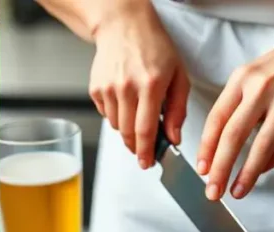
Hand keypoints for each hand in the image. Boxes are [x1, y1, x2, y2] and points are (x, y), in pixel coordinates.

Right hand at [89, 5, 188, 168]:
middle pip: (129, 133)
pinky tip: (125, 100)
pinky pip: (106, 115)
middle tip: (144, 150)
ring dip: (128, 129)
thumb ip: (178, 110)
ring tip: (138, 113)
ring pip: (117, 126)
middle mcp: (127, 87)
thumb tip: (174, 137)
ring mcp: (108, 88)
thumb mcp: (178, 75)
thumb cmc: (154, 47)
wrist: (124, 26)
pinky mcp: (95, 89)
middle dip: (137, 147)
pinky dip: (117, 115)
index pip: (146, 129)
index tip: (147, 163)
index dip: (146, 152)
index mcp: (151, 84)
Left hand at [196, 23, 273, 199]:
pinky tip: (264, 170)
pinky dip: (273, 162)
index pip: (216, 119)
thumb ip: (238, 102)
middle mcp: (262, 89)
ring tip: (237, 191)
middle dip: (220, 169)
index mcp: (242, 78)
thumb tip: (224, 143)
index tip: (202, 168)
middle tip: (213, 190)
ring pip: (261, 147)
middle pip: (233, 137)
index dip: (206, 148)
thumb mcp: (254, 72)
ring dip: (247, 174)